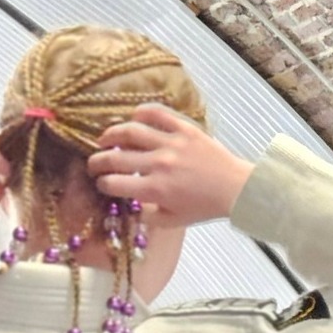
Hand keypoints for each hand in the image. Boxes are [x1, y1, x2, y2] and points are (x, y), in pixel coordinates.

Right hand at [88, 104, 253, 223]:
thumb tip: (129, 206)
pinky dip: (141, 112)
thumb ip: (147, 217)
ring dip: (110, 134)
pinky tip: (134, 118)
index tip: (103, 183)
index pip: (113, 184)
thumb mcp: (174, 221)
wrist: (237, 188)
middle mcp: (159, 164)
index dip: (102, 184)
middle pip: (114, 158)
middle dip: (97, 161)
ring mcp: (171, 144)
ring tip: (105, 139)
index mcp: (155, 190)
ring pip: (129, 131)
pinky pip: (157, 113)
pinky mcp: (185, 129)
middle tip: (95, 162)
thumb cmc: (205, 206)